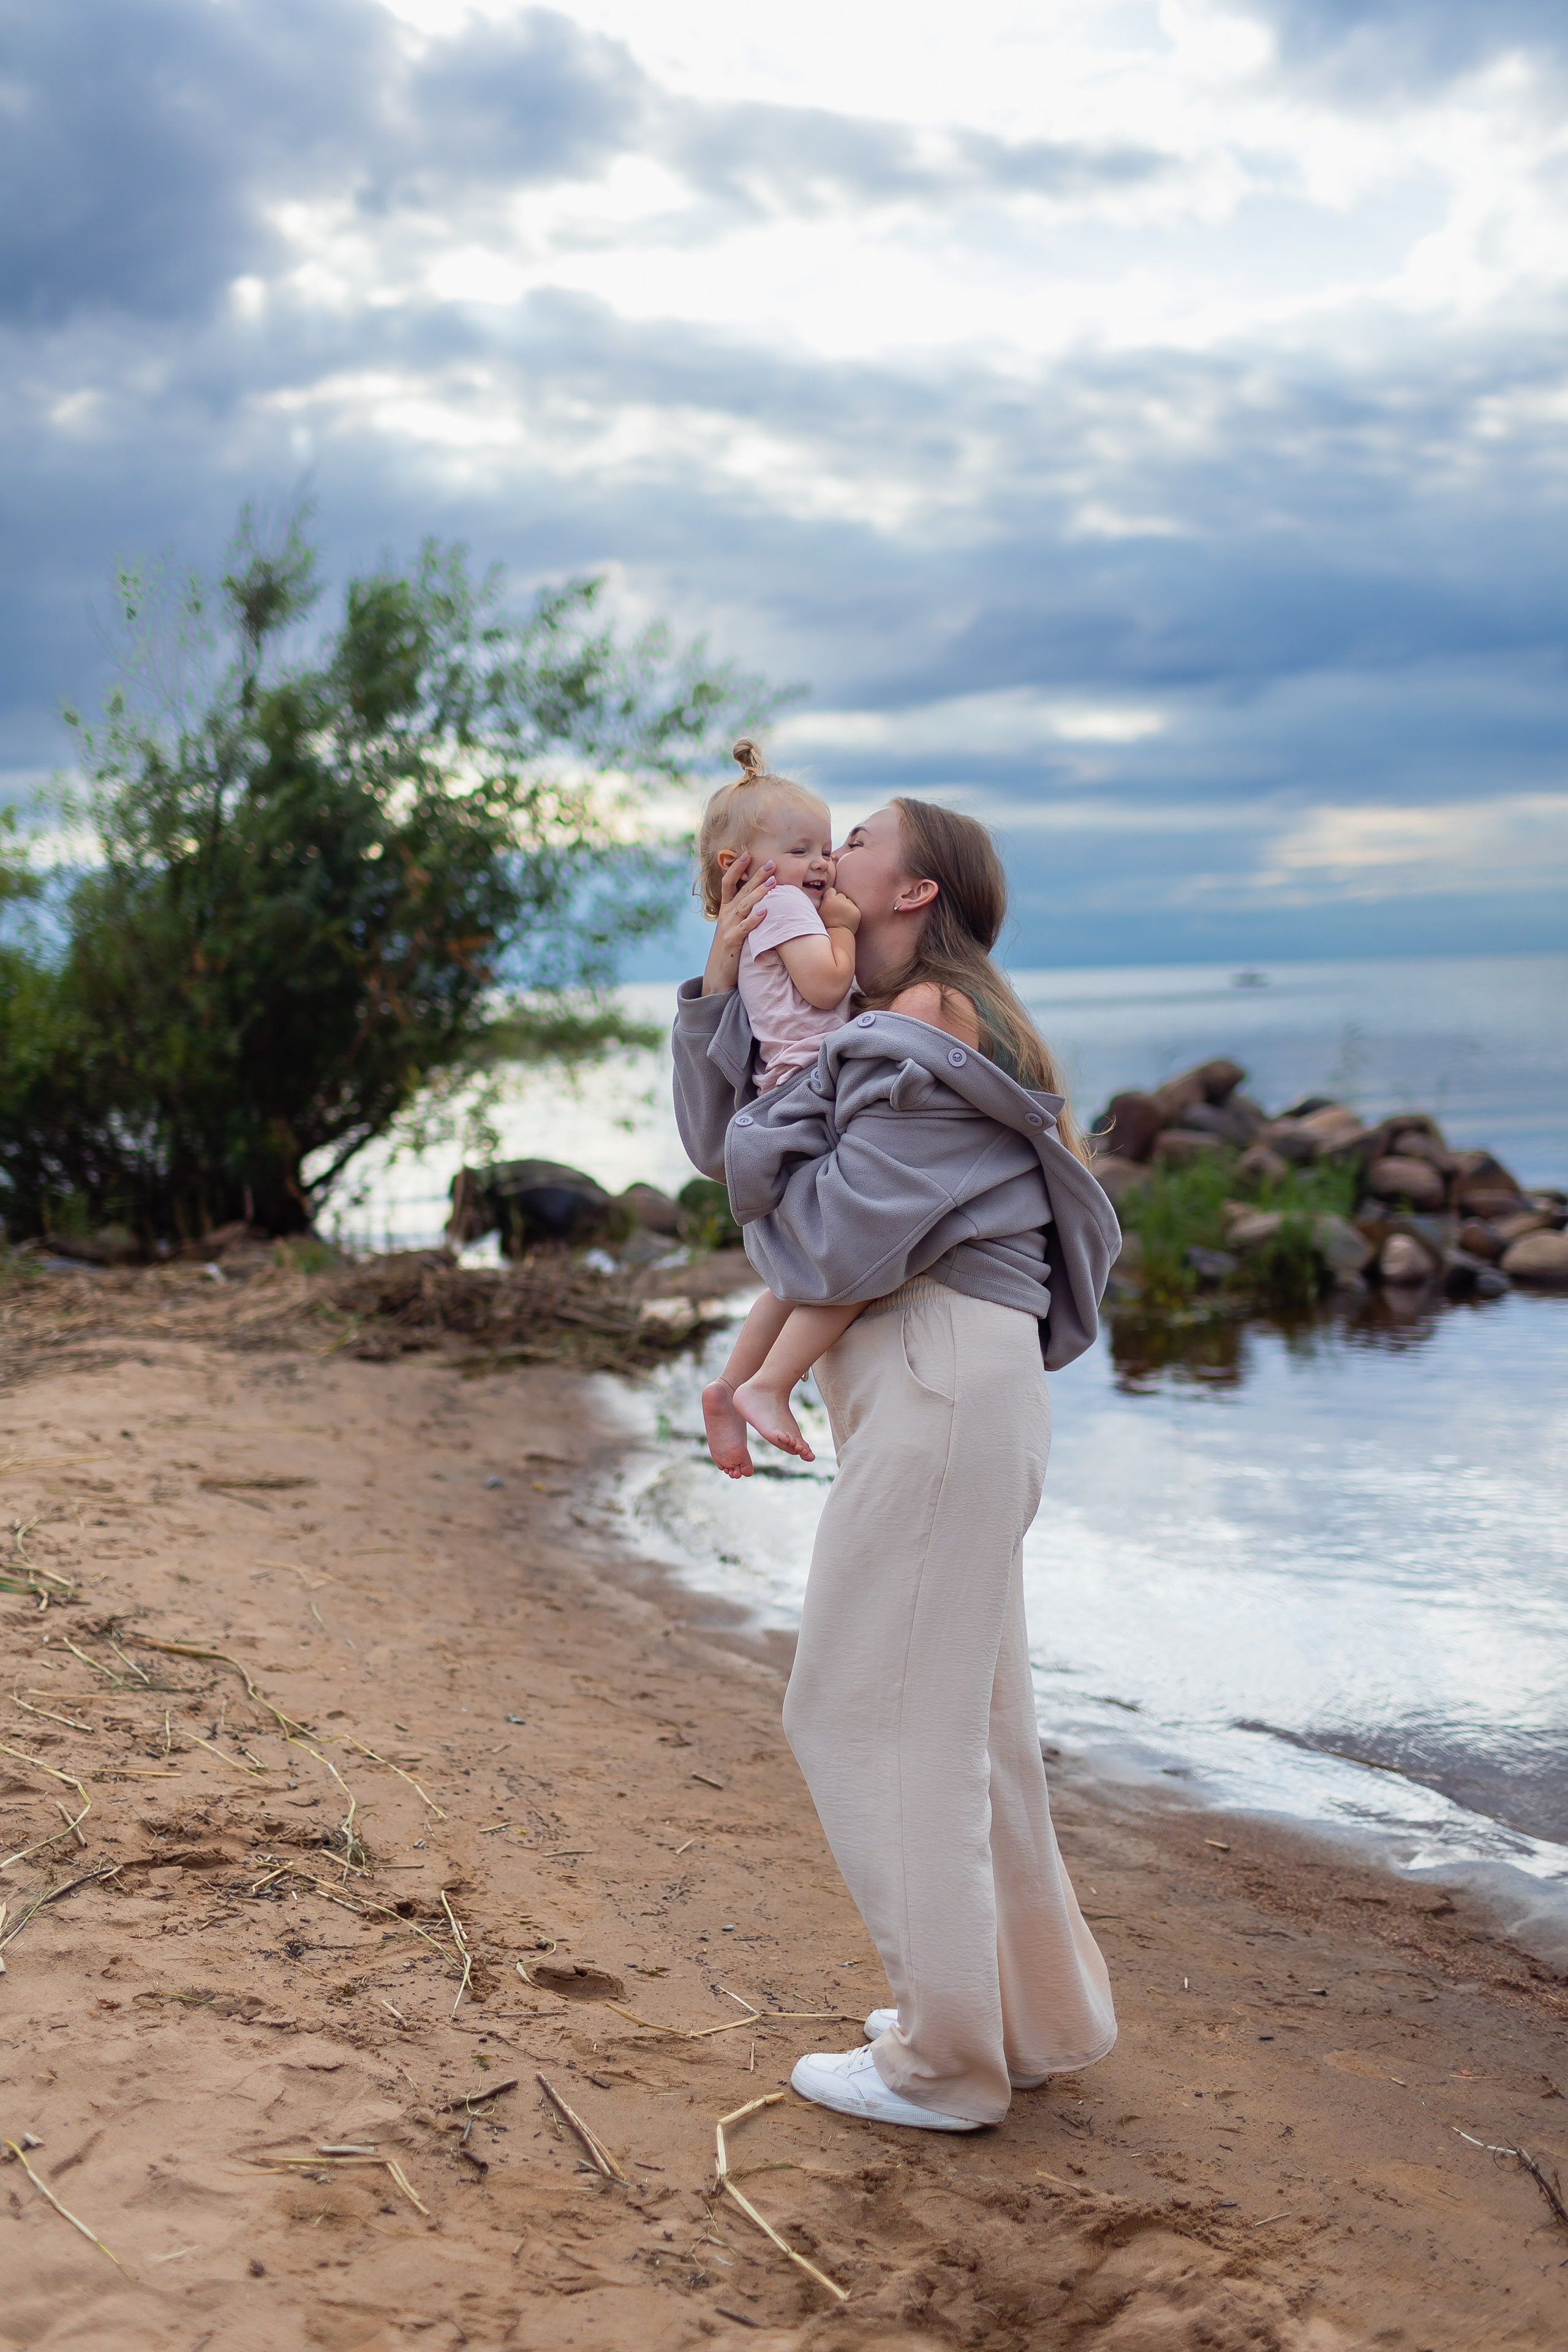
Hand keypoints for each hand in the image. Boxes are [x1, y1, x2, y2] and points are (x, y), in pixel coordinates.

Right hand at [702, 851, 775, 994]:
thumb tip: (760, 898)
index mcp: (725, 909)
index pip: (728, 883)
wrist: (717, 975)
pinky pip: (745, 928)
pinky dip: (755, 919)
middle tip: (771, 863)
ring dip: (759, 893)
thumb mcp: (734, 927)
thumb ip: (743, 912)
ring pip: (744, 906)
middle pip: (741, 890)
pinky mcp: (732, 942)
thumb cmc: (730, 949)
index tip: (747, 854)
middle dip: (756, 876)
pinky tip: (766, 911)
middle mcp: (725, 915)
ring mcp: (727, 928)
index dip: (736, 868)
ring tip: (772, 882)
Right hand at [819, 885, 860, 932]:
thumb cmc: (826, 925)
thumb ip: (823, 902)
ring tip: (842, 916)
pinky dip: (851, 912)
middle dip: (839, 901)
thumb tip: (825, 897)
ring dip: (846, 906)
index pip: (831, 890)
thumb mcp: (820, 912)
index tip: (830, 903)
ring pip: (848, 901)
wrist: (837, 935)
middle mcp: (840, 900)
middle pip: (841, 895)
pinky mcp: (856, 911)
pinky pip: (854, 908)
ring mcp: (849, 906)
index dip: (831, 896)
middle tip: (836, 911)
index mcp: (830, 899)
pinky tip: (847, 919)